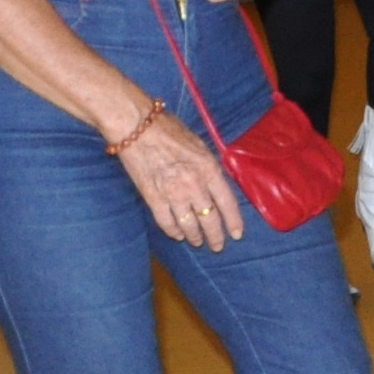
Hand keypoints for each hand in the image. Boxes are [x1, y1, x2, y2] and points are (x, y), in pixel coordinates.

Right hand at [115, 111, 247, 247]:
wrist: (136, 127)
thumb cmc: (169, 129)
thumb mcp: (200, 145)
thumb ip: (210, 167)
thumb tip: (217, 184)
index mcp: (209, 169)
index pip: (227, 203)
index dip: (233, 221)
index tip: (237, 234)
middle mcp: (194, 185)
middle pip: (210, 219)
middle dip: (215, 236)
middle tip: (217, 246)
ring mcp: (173, 193)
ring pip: (189, 225)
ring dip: (194, 237)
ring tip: (198, 242)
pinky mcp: (153, 198)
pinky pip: (166, 222)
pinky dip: (173, 231)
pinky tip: (177, 235)